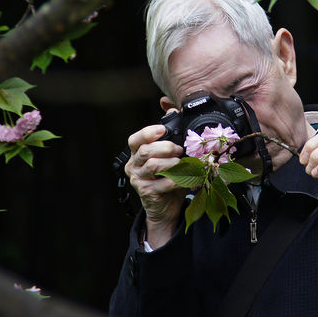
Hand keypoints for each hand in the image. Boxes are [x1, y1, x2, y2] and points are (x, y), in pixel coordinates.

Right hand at [125, 124, 184, 247]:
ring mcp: (138, 180)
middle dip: (166, 147)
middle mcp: (134, 166)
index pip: (135, 140)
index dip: (148, 132)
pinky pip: (162, 183)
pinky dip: (176, 179)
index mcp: (136, 154)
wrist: (166, 207)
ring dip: (172, 163)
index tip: (163, 130)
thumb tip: (171, 109)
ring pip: (153, 165)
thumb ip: (168, 136)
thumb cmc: (167, 179)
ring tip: (181, 164)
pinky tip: (184, 179)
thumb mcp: (167, 156)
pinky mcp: (146, 192)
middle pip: (145, 151)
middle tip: (179, 151)